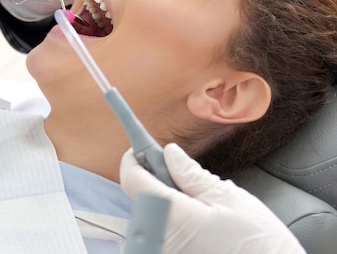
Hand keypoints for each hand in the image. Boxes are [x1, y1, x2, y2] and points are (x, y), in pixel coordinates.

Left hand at [120, 143, 304, 253]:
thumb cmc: (259, 243)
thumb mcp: (229, 198)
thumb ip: (192, 175)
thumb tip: (169, 153)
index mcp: (175, 216)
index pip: (133, 182)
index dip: (134, 161)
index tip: (140, 149)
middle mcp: (162, 238)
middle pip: (141, 198)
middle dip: (155, 181)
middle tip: (179, 174)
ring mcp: (165, 252)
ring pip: (150, 217)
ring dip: (164, 203)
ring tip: (198, 205)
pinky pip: (160, 234)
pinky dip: (171, 222)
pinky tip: (197, 224)